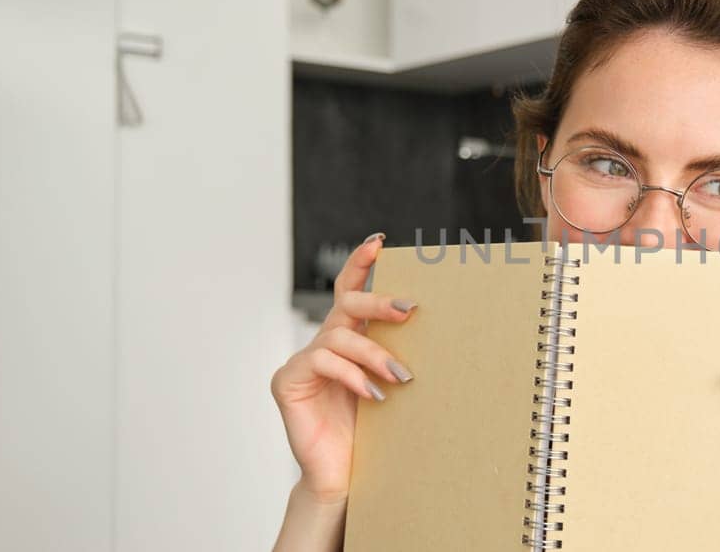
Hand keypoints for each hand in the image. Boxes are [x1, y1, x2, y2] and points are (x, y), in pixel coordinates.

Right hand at [270, 232, 418, 503]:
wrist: (344, 476)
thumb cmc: (371, 431)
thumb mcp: (388, 385)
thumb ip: (395, 354)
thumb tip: (431, 327)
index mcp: (346, 339)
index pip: (348, 291)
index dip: (360, 264)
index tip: (379, 243)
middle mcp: (322, 344)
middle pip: (345, 304)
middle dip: (377, 301)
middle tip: (409, 309)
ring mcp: (302, 362)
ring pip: (339, 337)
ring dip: (374, 354)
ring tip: (400, 376)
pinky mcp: (288, 382)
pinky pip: (322, 363)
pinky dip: (351, 376)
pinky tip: (373, 394)